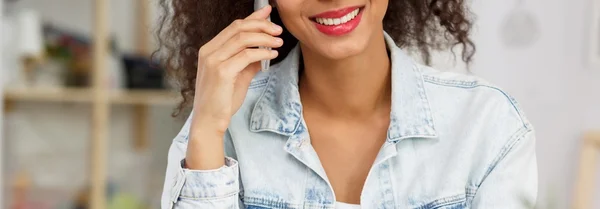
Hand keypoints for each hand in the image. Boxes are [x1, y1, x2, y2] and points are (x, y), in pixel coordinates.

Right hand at [186, 5, 282, 169]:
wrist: (208, 121)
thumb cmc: (221, 102)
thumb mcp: (237, 77)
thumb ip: (248, 63)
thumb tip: (263, 52)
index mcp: (209, 50)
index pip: (233, 27)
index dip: (253, 18)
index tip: (268, 13)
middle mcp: (209, 52)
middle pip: (239, 28)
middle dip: (261, 25)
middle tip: (278, 30)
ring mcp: (213, 61)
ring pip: (243, 38)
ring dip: (264, 38)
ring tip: (279, 42)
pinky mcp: (221, 72)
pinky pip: (247, 55)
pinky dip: (262, 52)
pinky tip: (272, 55)